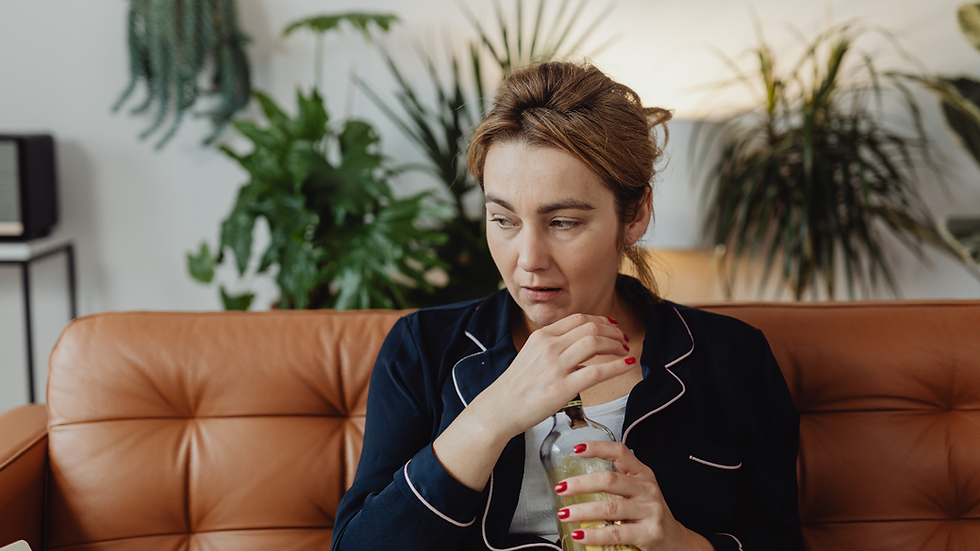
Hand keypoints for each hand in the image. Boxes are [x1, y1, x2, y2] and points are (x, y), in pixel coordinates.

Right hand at [432, 314, 631, 491]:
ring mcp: (556, 366)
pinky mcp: (562, 388)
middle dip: (612, 331)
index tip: (612, 326)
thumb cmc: (515, 388)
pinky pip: (596, 372)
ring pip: (595, 343)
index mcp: (541, 337)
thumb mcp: (530, 357)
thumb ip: (553, 349)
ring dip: (615, 344)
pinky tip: (627, 365)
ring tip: (625, 350)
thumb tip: (580, 352)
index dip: (600, 320)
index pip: (578, 319)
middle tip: (623, 339)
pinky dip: (616, 366)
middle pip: (590, 327)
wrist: (499, 409)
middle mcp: (549, 346)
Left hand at [556, 441, 712, 550]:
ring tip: (565, 514)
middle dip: (582, 484)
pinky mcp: (650, 533)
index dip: (598, 448)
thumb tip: (576, 484)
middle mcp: (647, 489)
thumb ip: (616, 485)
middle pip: (610, 480)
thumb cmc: (651, 515)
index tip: (577, 448)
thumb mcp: (639, 493)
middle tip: (562, 488)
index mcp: (642, 475)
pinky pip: (617, 532)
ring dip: (583, 510)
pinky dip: (595, 534)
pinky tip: (580, 534)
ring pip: (610, 507)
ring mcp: (650, 510)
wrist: (678, 542)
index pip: (621, 452)